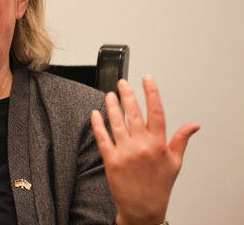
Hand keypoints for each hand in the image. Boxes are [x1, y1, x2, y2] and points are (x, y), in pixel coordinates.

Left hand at [91, 76, 199, 224]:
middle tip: (122, 82)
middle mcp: (142, 145)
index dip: (151, 92)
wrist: (143, 209)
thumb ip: (181, 140)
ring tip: (109, 94)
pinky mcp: (111, 160)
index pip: (156, 111)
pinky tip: (95, 113)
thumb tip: (193, 125)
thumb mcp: (175, 162)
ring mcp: (125, 152)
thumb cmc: (159, 186)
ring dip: (112, 105)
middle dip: (127, 94)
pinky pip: (102, 137)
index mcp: (159, 144)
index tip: (146, 78)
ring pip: (116, 122)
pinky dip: (98, 124)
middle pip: (134, 113)